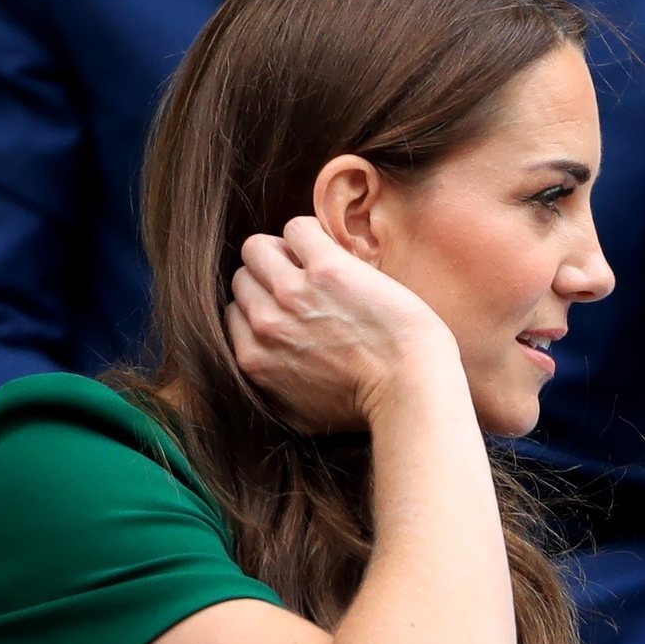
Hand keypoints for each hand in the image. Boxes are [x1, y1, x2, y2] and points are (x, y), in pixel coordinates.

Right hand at [226, 217, 458, 432]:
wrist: (410, 389)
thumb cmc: (367, 406)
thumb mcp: (299, 414)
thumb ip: (270, 389)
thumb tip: (260, 369)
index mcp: (254, 360)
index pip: (234, 312)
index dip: (263, 305)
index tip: (290, 309)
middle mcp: (265, 325)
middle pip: (243, 278)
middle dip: (269, 278)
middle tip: (306, 286)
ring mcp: (292, 294)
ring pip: (259, 248)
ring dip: (285, 251)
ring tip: (317, 265)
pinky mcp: (325, 269)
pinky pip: (297, 229)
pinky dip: (312, 235)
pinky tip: (336, 253)